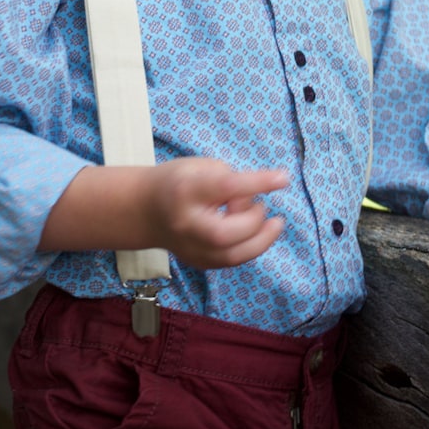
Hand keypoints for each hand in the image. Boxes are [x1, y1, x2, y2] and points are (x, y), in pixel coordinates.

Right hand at [146, 158, 287, 269]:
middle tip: (259, 205)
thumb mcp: (202, 166)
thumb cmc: (178, 181)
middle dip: (255, 219)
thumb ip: (230, 180)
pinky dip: (250, 246)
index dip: (257, 183)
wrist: (145, 209)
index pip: (225, 187)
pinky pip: (233, 261)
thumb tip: (254, 200)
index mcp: (186, 190)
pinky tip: (253, 231)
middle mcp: (186, 224)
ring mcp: (190, 248)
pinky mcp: (199, 263)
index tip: (283, 178)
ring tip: (264, 220)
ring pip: (233, 256)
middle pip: (228, 232)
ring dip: (260, 237)